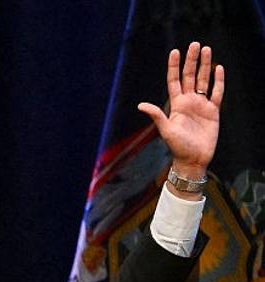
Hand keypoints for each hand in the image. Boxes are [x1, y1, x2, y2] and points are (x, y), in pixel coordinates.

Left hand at [138, 42, 223, 180]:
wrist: (193, 159)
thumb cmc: (177, 146)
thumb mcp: (165, 130)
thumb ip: (156, 115)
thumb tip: (141, 104)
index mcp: (175, 104)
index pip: (174, 80)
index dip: (174, 66)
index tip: (175, 51)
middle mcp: (188, 101)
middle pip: (190, 76)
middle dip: (192, 60)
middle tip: (195, 44)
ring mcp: (201, 105)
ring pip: (203, 80)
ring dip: (205, 66)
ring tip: (207, 50)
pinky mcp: (213, 111)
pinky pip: (217, 92)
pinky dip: (218, 81)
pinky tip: (219, 69)